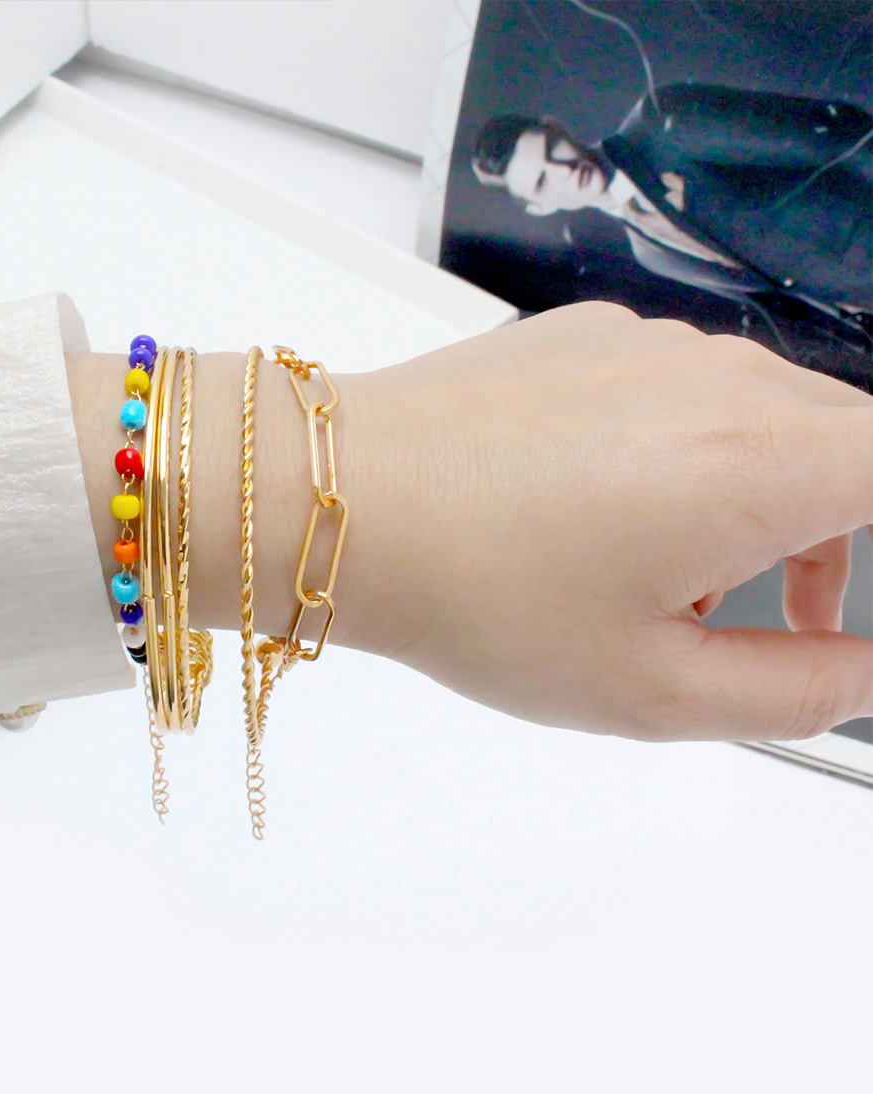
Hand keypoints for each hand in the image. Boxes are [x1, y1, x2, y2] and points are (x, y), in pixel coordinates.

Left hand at [348, 302, 872, 741]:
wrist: (340, 502)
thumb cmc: (476, 591)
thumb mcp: (654, 689)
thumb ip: (797, 691)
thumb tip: (863, 673)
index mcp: (762, 459)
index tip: (843, 600)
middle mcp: (717, 377)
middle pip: (843, 441)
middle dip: (836, 534)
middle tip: (787, 619)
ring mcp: (647, 343)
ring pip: (759, 415)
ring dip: (754, 498)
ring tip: (664, 579)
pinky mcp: (585, 336)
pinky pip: (677, 390)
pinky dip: (680, 453)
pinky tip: (595, 514)